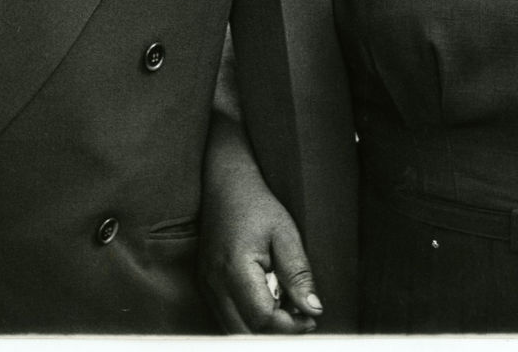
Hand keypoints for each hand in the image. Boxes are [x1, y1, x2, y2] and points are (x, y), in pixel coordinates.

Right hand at [200, 121, 321, 332]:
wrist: (225, 184)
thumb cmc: (257, 204)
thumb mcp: (285, 233)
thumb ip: (298, 273)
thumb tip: (313, 308)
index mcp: (235, 268)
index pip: (262, 318)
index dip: (290, 326)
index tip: (311, 318)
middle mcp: (214, 282)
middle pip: (245, 332)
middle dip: (277, 332)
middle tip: (302, 318)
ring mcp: (206, 286)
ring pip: (233, 329)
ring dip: (261, 329)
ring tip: (287, 310)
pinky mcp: (205, 285)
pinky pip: (225, 318)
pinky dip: (248, 320)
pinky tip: (268, 304)